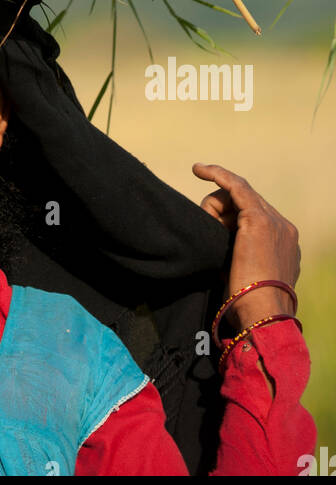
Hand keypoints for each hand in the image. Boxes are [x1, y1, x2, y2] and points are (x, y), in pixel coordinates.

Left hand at [193, 163, 300, 333]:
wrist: (263, 314)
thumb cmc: (249, 305)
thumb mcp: (246, 275)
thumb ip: (239, 256)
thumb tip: (218, 250)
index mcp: (284, 243)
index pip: (253, 216)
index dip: (228, 218)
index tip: (210, 219)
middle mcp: (283, 228)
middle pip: (244, 204)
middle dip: (219, 212)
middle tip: (205, 227)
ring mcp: (274, 222)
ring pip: (236, 197)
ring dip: (214, 208)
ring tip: (205, 227)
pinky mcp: (259, 219)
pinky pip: (235, 186)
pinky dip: (217, 174)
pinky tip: (199, 170)